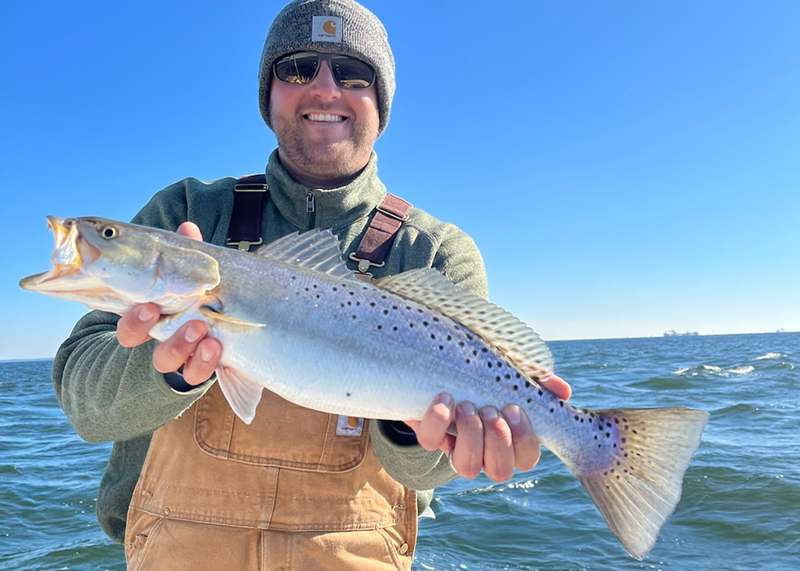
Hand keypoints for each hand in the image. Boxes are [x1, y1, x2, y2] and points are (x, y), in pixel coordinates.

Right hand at [115, 222, 221, 385]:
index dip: (133, 319)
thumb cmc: (204, 303)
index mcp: (152, 315)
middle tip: (158, 311)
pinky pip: (195, 374)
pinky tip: (216, 348)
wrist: (232, 341)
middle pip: (137, 340)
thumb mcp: (196, 279)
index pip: (129, 322)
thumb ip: (189, 257)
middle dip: (145, 327)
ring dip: (180, 345)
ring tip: (201, 329)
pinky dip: (203, 362)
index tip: (149, 306)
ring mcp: (178, 357)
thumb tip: (188, 227)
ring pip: (165, 360)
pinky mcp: (200, 369)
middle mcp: (159, 337)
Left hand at [405, 375, 571, 481]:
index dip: (524, 440)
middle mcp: (485, 451)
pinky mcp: (430, 435)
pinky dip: (438, 421)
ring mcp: (456, 446)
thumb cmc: (483, 372)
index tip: (514, 409)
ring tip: (467, 406)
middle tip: (489, 410)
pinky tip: (444, 398)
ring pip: (467, 467)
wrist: (437, 364)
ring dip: (470, 436)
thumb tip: (563, 391)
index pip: (526, 459)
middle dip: (497, 441)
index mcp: (510, 439)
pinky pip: (432, 442)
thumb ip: (537, 379)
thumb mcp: (511, 371)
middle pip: (500, 471)